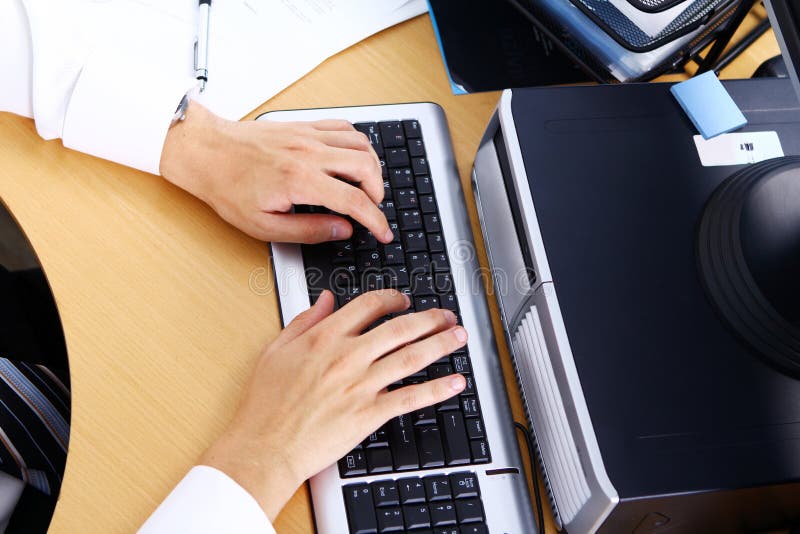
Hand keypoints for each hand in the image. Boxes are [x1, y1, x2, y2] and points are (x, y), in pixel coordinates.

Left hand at [159, 100, 391, 243]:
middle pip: (366, 167)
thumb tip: (342, 230)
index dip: (376, 220)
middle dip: (379, 192)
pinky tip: (354, 158)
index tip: (383, 232)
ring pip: (361, 143)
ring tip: (368, 185)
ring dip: (372, 166)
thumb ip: (308, 230)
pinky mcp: (304, 126)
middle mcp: (309, 153)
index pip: (354, 201)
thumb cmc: (228, 188)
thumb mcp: (264, 226)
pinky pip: (344, 127)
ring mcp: (308, 135)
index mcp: (300, 181)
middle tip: (373, 209)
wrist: (206, 152)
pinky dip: (358, 143)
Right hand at [200, 290, 467, 520]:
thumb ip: (304, 321)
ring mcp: (361, 385)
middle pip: (400, 328)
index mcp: (325, 337)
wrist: (265, 447)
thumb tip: (326, 300)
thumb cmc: (265, 403)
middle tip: (446, 316)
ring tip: (459, 337)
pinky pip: (411, 397)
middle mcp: (347, 356)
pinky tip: (455, 381)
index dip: (393, 299)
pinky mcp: (369, 414)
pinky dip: (437, 388)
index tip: (404, 300)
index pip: (369, 306)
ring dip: (440, 344)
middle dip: (429, 318)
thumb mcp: (276, 350)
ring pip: (412, 357)